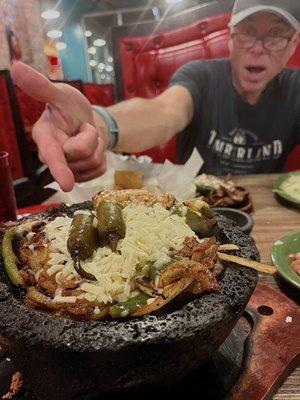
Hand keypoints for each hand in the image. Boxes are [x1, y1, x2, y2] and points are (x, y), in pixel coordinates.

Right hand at [11, 61, 106, 190]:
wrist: (85, 120)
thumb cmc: (69, 107)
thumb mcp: (60, 94)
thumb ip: (42, 86)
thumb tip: (16, 67)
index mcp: (44, 137)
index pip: (52, 155)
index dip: (59, 169)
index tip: (66, 185)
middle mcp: (52, 157)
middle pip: (82, 155)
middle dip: (90, 137)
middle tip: (82, 127)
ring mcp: (68, 169)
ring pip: (93, 163)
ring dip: (97, 146)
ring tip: (85, 136)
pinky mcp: (83, 176)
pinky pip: (100, 170)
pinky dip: (102, 156)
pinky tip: (91, 149)